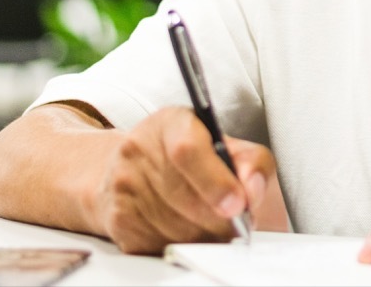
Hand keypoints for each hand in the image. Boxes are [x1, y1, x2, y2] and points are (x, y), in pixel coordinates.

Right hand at [91, 106, 279, 253]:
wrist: (133, 171)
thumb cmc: (191, 158)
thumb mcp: (225, 144)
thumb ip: (251, 161)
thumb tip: (253, 189)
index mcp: (171, 123)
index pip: (188, 150)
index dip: (216, 181)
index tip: (238, 203)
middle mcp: (139, 150)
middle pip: (187, 198)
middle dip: (221, 218)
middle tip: (238, 221)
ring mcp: (123, 186)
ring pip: (177, 229)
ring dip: (205, 235)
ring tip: (213, 224)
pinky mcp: (118, 220)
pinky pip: (161, 246)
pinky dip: (184, 246)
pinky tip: (188, 230)